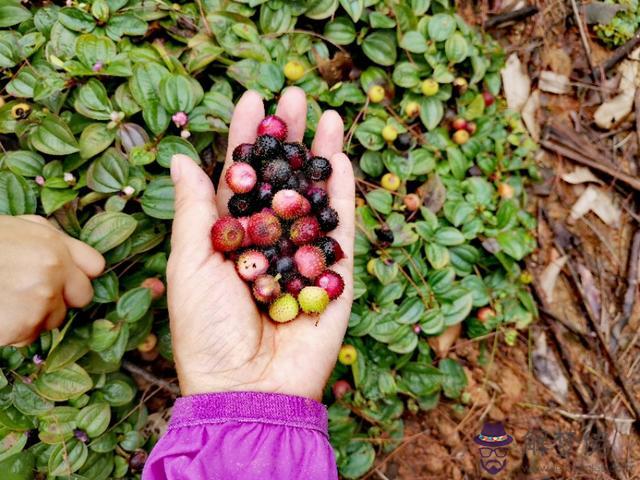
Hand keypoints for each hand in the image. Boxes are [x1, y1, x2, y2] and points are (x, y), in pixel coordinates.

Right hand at [0, 215, 104, 345]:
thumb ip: (48, 239)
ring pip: (55, 318)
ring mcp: (41, 299)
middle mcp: (54, 270)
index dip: (78, 274)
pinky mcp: (23, 325)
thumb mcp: (14, 228)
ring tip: (4, 302)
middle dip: (62, 298)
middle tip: (30, 294)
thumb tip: (70, 256)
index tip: (65, 279)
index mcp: (53, 244)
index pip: (94, 266)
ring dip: (35, 316)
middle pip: (82, 296)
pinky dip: (13, 332)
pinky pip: (29, 336)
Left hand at [167, 88, 354, 399]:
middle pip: (280, 179)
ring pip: (313, 197)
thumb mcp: (188, 265)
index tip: (250, 97)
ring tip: (326, 114)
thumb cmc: (206, 332)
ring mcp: (303, 257)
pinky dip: (342, 196)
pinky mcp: (335, 276)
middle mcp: (267, 242)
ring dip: (320, 156)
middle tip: (295, 94)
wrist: (247, 389)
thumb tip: (180, 158)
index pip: (238, 178)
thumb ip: (193, 211)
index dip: (245, 138)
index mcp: (229, 238)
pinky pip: (341, 231)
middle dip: (288, 137)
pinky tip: (342, 160)